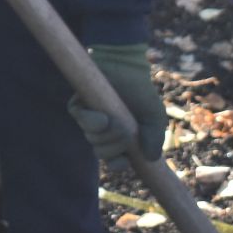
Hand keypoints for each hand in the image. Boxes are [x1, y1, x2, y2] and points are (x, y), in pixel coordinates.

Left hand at [67, 42, 166, 167]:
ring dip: (105, 132)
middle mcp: (104, 133)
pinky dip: (90, 120)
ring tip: (113, 118)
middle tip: (125, 130)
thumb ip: (154, 138)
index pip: (114, 161)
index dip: (116, 164)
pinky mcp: (78, 107)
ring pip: (90, 138)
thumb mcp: (154, 117)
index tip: (123, 160)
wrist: (127, 68)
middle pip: (101, 152)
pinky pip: (79, 120)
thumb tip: (151, 158)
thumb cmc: (142, 93)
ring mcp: (90, 120)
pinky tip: (102, 115)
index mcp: (121, 139)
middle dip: (114, 145)